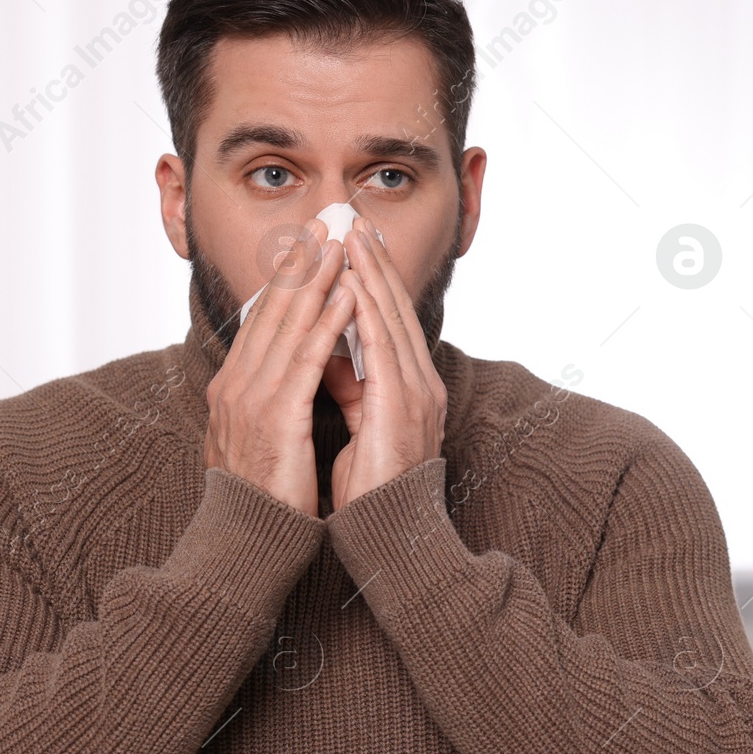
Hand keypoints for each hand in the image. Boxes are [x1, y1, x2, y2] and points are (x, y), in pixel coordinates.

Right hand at [202, 217, 354, 516]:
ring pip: (289, 323)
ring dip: (316, 278)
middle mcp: (237, 384)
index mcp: (235, 389)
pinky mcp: (277, 415)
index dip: (286, 279)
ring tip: (339, 242)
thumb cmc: (263, 498)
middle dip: (299, 262)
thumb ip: (277, 402)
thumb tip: (296, 378)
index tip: (306, 244)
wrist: (247, 542)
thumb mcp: (266, 438)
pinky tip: (346, 293)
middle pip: (271, 309)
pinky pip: (307, 356)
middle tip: (322, 220)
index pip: (262, 321)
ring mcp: (254, 397)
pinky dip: (327, 320)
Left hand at [322, 215, 448, 511]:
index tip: (358, 245)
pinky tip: (353, 281)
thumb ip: (352, 388)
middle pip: (394, 309)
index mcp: (410, 388)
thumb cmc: (372, 489)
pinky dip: (367, 309)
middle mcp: (420, 383)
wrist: (388, 532)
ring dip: (372, 274)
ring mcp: (415, 391)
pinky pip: (382, 345)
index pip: (389, 322)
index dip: (374, 280)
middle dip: (375, 263)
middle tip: (357, 221)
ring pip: (390, 318)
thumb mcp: (361, 425)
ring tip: (354, 236)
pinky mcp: (400, 403)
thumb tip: (332, 361)